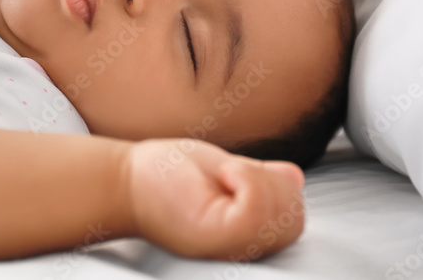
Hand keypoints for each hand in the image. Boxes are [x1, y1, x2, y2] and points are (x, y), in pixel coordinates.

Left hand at [124, 138, 305, 259]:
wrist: (126, 182)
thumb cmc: (166, 177)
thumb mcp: (225, 172)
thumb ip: (260, 180)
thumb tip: (293, 179)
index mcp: (246, 236)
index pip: (296, 218)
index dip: (279, 187)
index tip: (239, 175)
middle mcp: (241, 251)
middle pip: (295, 218)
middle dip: (272, 183)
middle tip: (230, 175)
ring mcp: (231, 247)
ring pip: (281, 212)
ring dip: (258, 178)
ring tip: (224, 176)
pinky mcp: (216, 236)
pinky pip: (258, 208)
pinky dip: (248, 178)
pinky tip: (223, 175)